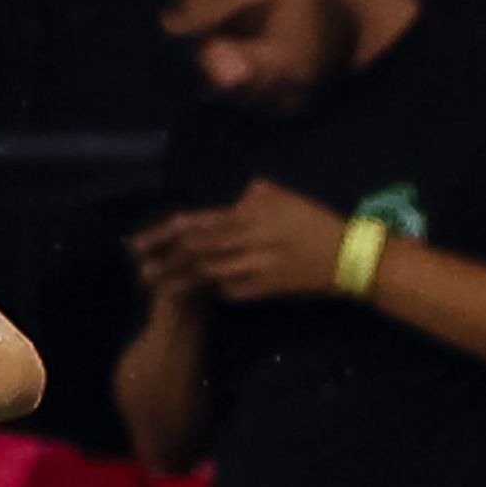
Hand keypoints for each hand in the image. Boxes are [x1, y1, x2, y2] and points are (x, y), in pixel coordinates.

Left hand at [132, 181, 349, 303]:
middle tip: (136, 269)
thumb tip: (236, 197)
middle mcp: (247, 240)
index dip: (164, 233)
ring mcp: (255, 267)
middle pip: (195, 251)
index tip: (139, 240)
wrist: (348, 256)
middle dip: (162, 260)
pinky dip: (214, 290)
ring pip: (207, 273)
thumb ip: (255, 194)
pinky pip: (231, 291)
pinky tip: (200, 292)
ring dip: (179, 279)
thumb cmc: (317, 220)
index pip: (196, 223)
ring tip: (154, 284)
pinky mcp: (265, 289)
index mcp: (249, 214)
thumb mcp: (285, 196)